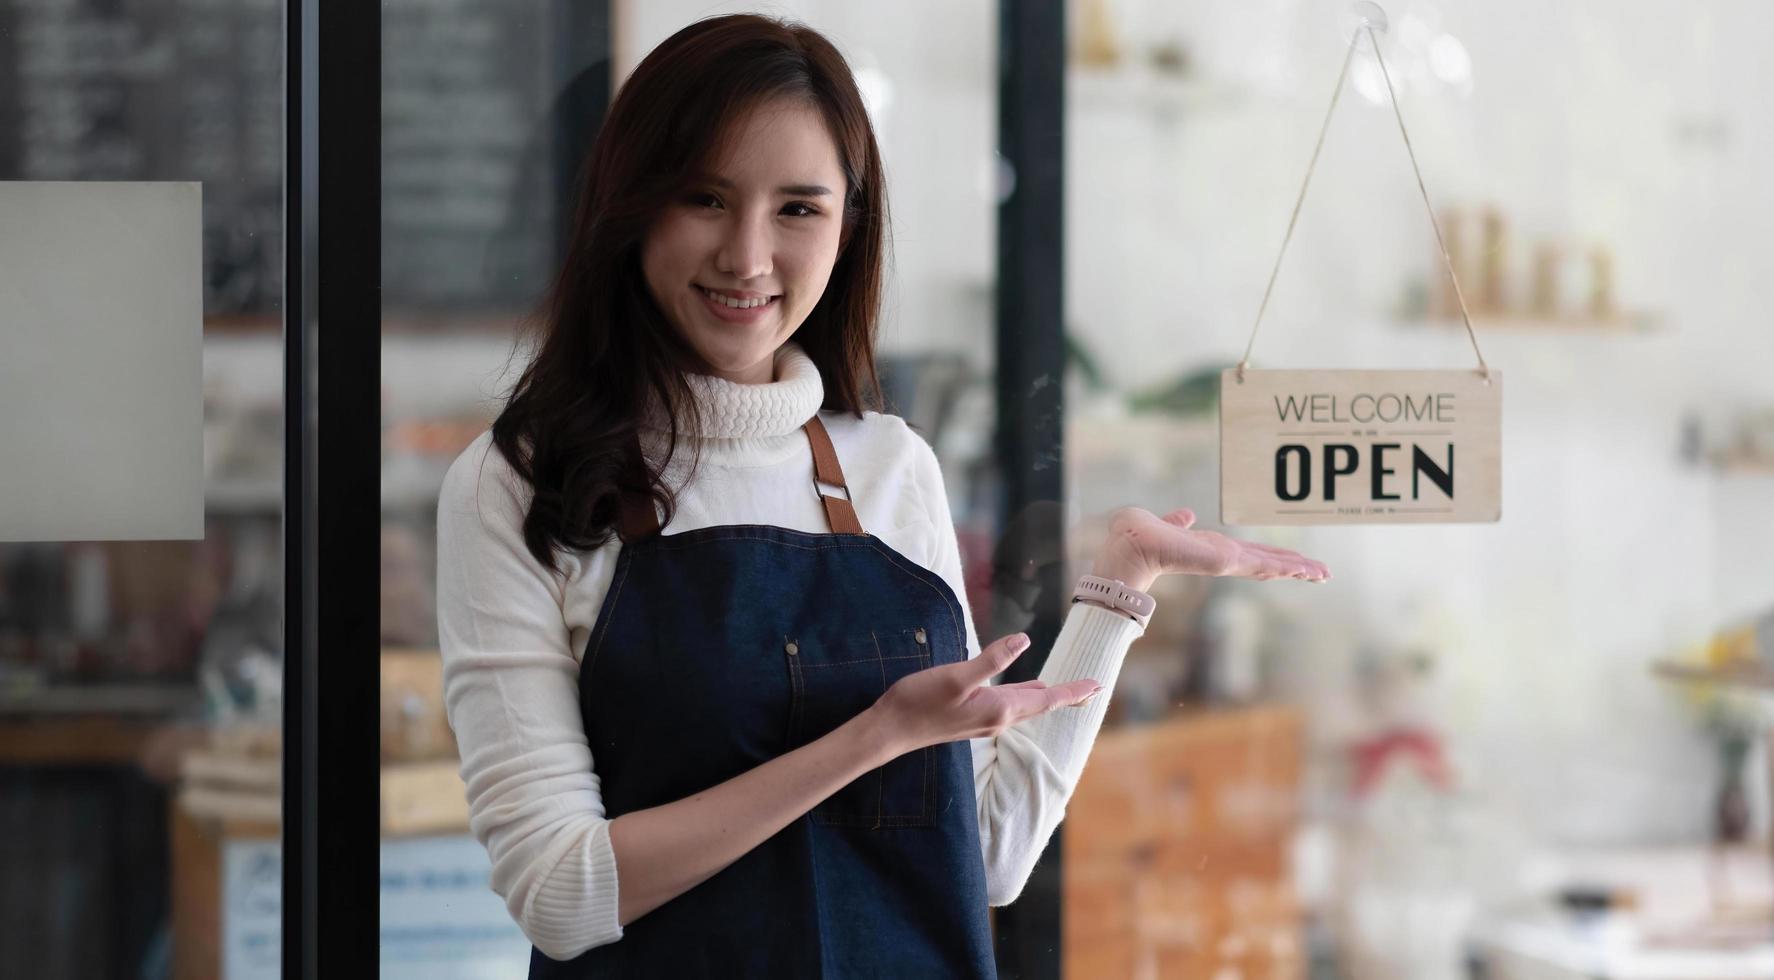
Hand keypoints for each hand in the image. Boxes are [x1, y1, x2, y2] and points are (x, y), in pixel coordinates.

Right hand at [867, 632, 1102, 754]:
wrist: (890, 731)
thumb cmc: (919, 701)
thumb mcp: (956, 676)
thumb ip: (991, 659)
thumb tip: (1023, 641)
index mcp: (999, 708)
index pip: (1047, 699)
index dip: (1073, 691)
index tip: (1099, 684)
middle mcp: (997, 719)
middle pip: (1041, 706)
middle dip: (1068, 696)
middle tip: (1093, 688)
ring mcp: (983, 721)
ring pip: (1025, 707)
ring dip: (1047, 698)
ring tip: (1065, 691)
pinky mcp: (970, 718)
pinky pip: (1009, 707)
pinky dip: (1025, 697)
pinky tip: (1023, 692)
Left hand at [1089, 506, 1329, 591]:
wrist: (1130, 545)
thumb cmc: (1140, 535)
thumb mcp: (1165, 524)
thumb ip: (1177, 522)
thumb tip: (1186, 515)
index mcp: (1210, 549)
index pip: (1250, 553)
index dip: (1273, 556)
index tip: (1293, 561)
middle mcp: (1222, 557)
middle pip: (1268, 563)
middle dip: (1295, 567)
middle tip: (1322, 573)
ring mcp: (1226, 562)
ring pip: (1271, 566)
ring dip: (1299, 569)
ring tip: (1324, 574)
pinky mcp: (1225, 562)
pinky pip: (1262, 565)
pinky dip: (1286, 567)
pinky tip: (1305, 570)